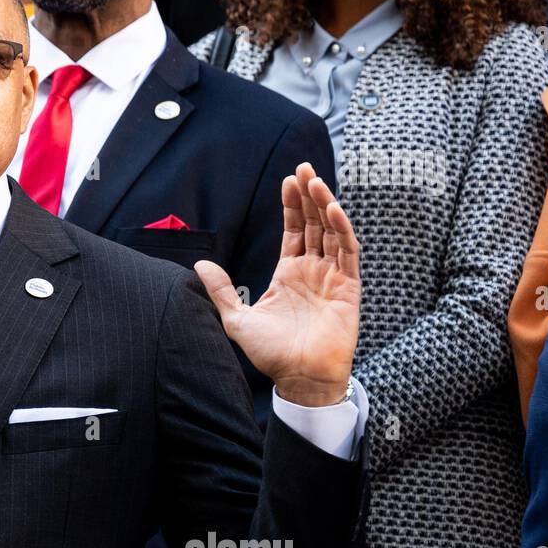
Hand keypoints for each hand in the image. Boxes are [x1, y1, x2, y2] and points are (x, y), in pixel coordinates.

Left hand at [196, 163, 359, 406]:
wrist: (298, 379)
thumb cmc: (271, 354)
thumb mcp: (237, 319)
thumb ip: (221, 290)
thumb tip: (198, 264)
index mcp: (288, 273)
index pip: (293, 230)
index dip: (292, 205)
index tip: (288, 180)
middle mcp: (312, 270)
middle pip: (314, 223)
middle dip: (310, 195)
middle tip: (304, 167)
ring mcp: (332, 277)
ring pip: (331, 232)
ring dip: (326, 205)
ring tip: (316, 181)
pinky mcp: (348, 288)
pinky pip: (347, 252)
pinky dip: (342, 230)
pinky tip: (334, 210)